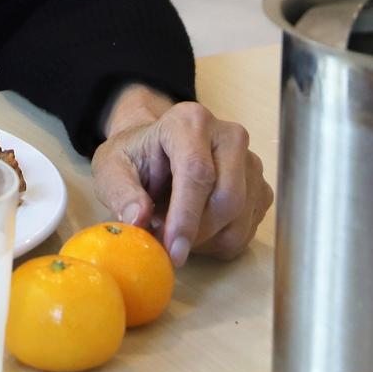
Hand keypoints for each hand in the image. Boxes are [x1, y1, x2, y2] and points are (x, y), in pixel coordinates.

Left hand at [91, 87, 271, 266]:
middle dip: (197, 232)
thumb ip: (120, 191)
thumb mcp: (111, 168)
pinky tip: (197, 229)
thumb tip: (137, 217)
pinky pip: (247, 231)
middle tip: (167, 244)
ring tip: (176, 229)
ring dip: (206, 240)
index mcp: (189, 122)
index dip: (186, 216)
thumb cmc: (136, 158)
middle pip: (227, 198)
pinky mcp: (260, 188)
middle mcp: (228, 136)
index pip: (197, 172)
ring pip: (240, 220)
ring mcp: (250, 163)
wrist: (158, 151)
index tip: (172, 249)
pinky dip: (219, 242)